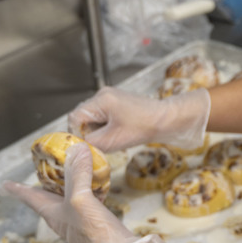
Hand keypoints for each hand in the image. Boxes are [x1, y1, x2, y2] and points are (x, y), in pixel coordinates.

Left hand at [2, 144, 164, 242]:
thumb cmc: (94, 231)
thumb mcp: (81, 198)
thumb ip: (78, 174)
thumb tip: (77, 147)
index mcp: (52, 213)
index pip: (30, 198)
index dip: (16, 189)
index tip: (3, 184)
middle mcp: (62, 218)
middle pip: (47, 198)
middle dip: (43, 184)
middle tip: (40, 170)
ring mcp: (78, 221)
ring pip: (66, 199)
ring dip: (65, 185)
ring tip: (65, 174)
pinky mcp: (94, 222)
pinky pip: (84, 201)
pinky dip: (85, 189)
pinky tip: (94, 185)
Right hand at [68, 86, 210, 151]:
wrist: (167, 120)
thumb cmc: (144, 127)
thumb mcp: (112, 140)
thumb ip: (90, 143)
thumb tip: (76, 147)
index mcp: (101, 99)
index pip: (75, 117)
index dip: (78, 133)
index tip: (87, 145)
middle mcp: (103, 94)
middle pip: (82, 117)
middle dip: (89, 132)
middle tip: (103, 142)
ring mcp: (111, 97)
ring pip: (92, 118)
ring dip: (98, 131)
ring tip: (113, 138)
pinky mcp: (117, 103)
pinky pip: (102, 117)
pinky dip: (106, 128)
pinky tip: (118, 133)